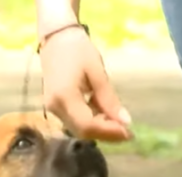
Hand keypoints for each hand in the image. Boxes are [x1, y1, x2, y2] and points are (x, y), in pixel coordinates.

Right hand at [39, 26, 132, 141]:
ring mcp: (52, 109)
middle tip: (127, 129)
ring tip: (117, 119)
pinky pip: (74, 121)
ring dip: (100, 128)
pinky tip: (103, 112)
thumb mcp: (97, 72)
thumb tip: (126, 122)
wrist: (56, 39)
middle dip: (106, 133)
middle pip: (82, 132)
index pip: (87, 125)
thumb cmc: (78, 50)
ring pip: (79, 129)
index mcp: (65, 97)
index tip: (129, 132)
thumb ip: (109, 99)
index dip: (109, 132)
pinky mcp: (55, 108)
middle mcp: (55, 108)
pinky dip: (91, 121)